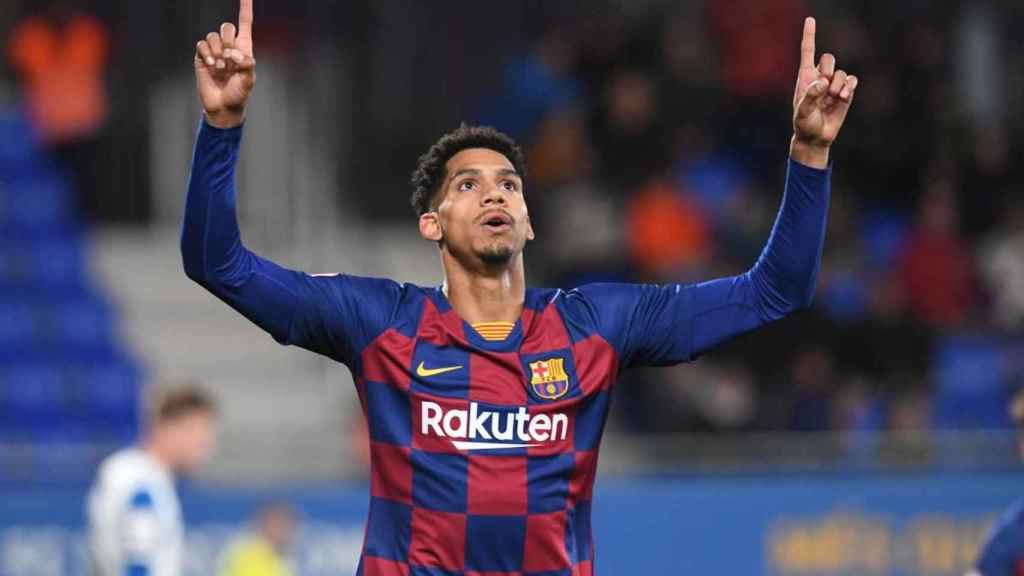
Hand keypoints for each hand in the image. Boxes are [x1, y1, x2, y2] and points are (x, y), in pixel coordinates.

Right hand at [195, 0, 254, 128]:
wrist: (223, 107)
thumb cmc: (239, 94)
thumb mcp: (249, 80)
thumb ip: (247, 64)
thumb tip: (232, 53)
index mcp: (244, 49)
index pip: (245, 24)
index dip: (245, 8)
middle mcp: (229, 47)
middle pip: (227, 27)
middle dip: (228, 41)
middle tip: (230, 60)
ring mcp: (214, 52)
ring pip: (212, 36)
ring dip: (217, 51)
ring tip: (220, 68)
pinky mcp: (202, 58)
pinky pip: (201, 45)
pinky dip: (206, 53)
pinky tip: (211, 65)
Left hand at [791, 17, 857, 164]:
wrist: (816, 136)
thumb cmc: (804, 123)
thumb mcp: (802, 111)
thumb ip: (810, 96)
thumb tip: (822, 82)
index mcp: (805, 77)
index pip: (807, 51)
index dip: (809, 35)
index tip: (809, 19)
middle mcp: (820, 77)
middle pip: (829, 58)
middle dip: (829, 70)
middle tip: (824, 89)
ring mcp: (833, 84)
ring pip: (842, 72)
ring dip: (839, 85)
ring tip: (834, 99)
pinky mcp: (845, 92)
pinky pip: (852, 81)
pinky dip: (849, 87)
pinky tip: (843, 98)